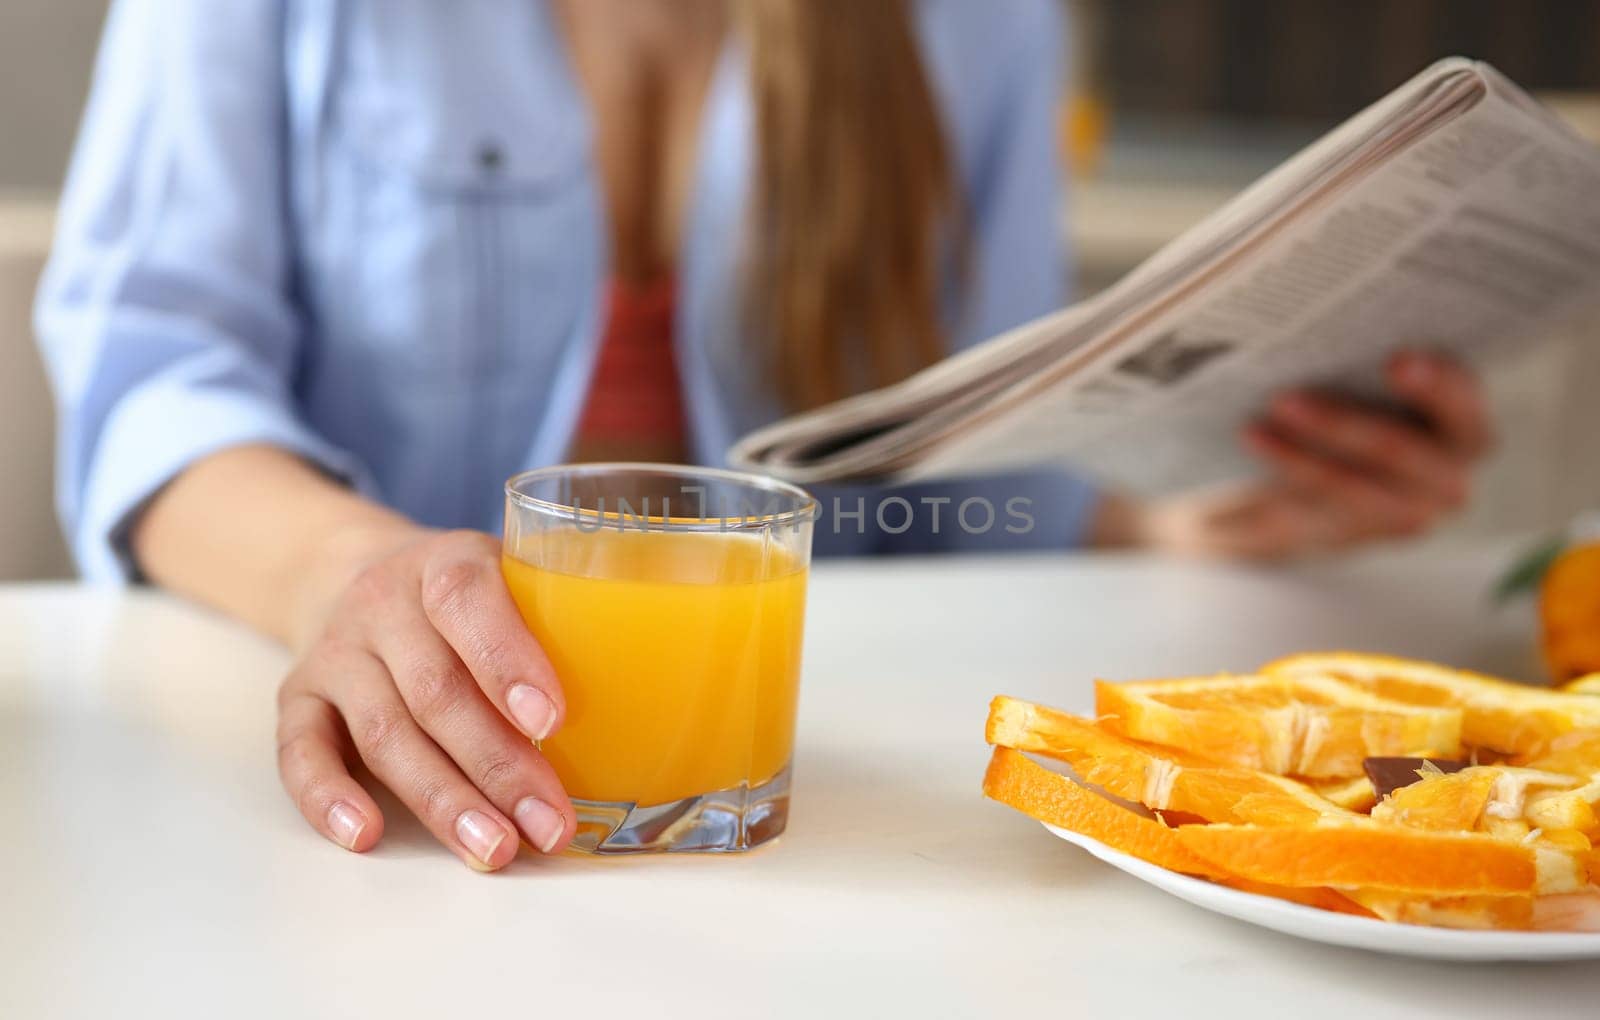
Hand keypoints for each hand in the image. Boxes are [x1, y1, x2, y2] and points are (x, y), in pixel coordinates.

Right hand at [275, 528, 574, 869]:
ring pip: (382, 731)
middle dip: (497, 766)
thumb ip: (560, 622)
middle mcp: (382, 603)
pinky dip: (329, 797)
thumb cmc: (465, 596)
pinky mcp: (297, 696)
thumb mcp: (513, 577)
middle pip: (435, 690)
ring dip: (440, 798)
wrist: (351, 569)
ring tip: (492, 848)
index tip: (551, 723)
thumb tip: (647, 705)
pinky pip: (301, 750)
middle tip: (548, 823)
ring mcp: (336, 652)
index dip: (508, 662)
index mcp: (445, 563)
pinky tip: (368, 836)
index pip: (469, 603)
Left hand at [1138, 351, 1492, 558]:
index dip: (1439, 386)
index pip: (1465, 406)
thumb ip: (1362, 351)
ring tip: (1267, 411)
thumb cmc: (1332, 402)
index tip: (1396, 360)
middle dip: (1346, 423)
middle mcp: (1444, 478)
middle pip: (1403, 453)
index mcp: (1460, 426)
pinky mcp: (1346, 537)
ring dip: (1306, 450)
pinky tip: (1252, 436)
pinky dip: (1285, 466)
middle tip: (1289, 394)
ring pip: (1355, 484)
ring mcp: (1399, 515)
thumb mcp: (1353, 374)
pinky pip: (1316, 507)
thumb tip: (1328, 300)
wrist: (1275, 482)